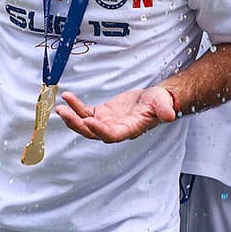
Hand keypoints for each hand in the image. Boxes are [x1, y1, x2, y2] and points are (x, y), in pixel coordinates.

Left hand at [56, 87, 177, 141]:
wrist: (154, 100)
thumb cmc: (159, 102)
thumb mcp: (163, 103)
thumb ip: (164, 109)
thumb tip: (170, 115)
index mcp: (129, 129)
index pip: (112, 134)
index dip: (99, 130)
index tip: (88, 120)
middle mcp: (115, 129)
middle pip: (92, 132)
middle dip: (77, 124)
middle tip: (65, 113)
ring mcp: (106, 122)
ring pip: (85, 124)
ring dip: (72, 117)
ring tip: (61, 107)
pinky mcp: (102, 114)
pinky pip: (85, 112)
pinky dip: (75, 106)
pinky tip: (67, 97)